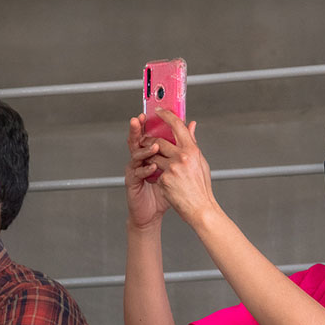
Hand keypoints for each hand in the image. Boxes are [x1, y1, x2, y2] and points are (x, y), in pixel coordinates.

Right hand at [125, 115, 172, 230]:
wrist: (153, 212)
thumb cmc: (164, 190)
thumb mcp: (177, 164)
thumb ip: (183, 144)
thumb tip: (191, 124)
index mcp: (148, 153)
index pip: (146, 134)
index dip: (144, 123)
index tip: (147, 113)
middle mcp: (139, 159)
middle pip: (135, 140)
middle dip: (136, 130)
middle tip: (138, 120)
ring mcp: (134, 170)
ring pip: (136, 155)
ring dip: (145, 149)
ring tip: (155, 146)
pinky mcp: (132, 182)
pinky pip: (138, 173)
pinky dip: (146, 169)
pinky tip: (153, 167)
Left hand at [146, 109, 216, 227]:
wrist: (200, 209)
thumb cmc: (201, 187)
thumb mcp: (200, 163)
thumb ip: (192, 143)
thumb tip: (191, 125)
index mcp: (193, 150)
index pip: (177, 126)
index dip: (166, 116)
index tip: (158, 111)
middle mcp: (182, 157)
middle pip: (159, 141)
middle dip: (149, 141)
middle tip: (145, 141)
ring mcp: (172, 168)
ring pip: (153, 156)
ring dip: (149, 158)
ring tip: (151, 162)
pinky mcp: (164, 180)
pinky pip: (154, 173)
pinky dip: (155, 176)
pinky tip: (163, 183)